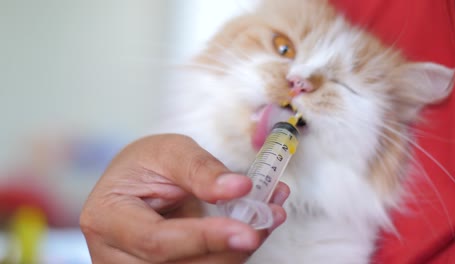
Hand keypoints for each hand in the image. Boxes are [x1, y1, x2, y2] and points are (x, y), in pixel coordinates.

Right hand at [80, 134, 289, 263]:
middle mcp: (114, 255)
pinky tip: (251, 229)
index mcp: (107, 219)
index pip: (156, 241)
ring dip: (237, 252)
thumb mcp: (170, 151)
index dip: (205, 238)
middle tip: (270, 217)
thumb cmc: (146, 164)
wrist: (137, 184)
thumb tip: (240, 189)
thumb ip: (201, 169)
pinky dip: (231, 254)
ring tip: (267, 217)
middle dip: (231, 249)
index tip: (248, 231)